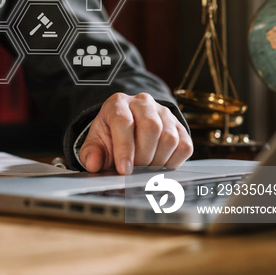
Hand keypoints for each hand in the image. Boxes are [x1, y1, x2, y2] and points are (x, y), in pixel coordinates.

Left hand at [78, 93, 192, 174]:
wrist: (129, 130)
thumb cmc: (111, 136)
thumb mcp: (96, 142)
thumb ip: (91, 153)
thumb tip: (93, 164)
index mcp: (118, 104)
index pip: (124, 121)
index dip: (124, 148)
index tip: (124, 170)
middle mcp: (143, 103)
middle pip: (151, 127)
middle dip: (143, 156)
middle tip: (135, 171)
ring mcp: (164, 113)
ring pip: (169, 137)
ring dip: (158, 160)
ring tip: (145, 169)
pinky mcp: (179, 126)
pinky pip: (184, 146)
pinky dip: (173, 162)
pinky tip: (159, 166)